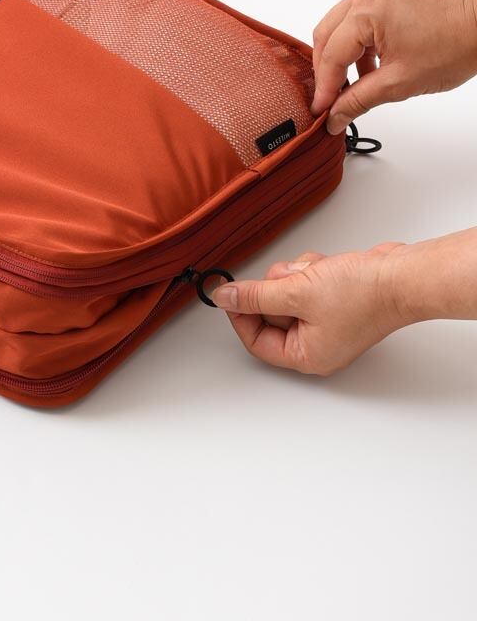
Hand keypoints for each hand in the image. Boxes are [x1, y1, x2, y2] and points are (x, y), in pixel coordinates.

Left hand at [212, 228, 476, 373]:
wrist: (401, 275)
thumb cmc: (363, 294)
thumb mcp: (295, 293)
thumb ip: (254, 297)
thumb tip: (224, 297)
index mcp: (306, 355)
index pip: (256, 341)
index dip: (240, 314)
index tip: (231, 291)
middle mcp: (315, 343)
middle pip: (269, 314)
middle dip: (276, 289)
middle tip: (289, 280)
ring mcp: (324, 321)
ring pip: (284, 293)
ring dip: (293, 277)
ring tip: (314, 274)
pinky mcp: (331, 300)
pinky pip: (302, 283)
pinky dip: (308, 271)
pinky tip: (325, 269)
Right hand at [311, 0, 476, 133]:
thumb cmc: (454, 47)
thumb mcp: (399, 83)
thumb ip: (358, 100)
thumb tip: (334, 118)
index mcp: (367, 11)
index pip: (332, 55)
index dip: (324, 86)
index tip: (322, 109)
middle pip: (325, 36)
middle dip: (326, 69)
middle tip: (331, 98)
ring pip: (337, 26)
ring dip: (339, 55)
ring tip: (351, 83)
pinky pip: (354, 18)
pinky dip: (355, 42)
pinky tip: (366, 65)